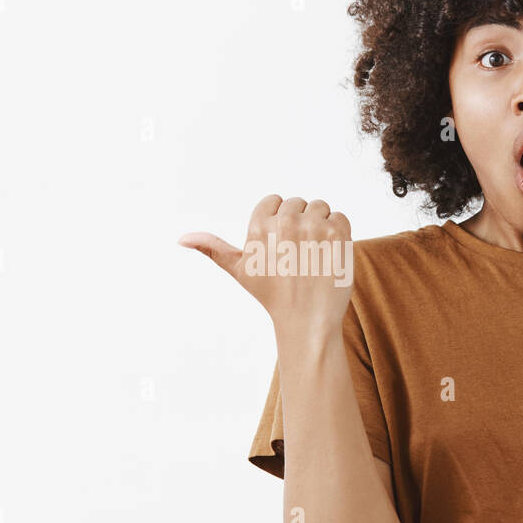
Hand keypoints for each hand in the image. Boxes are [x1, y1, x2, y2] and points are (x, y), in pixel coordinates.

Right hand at [178, 194, 354, 335]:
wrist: (308, 320)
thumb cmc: (273, 295)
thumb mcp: (239, 271)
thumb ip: (213, 249)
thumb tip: (182, 239)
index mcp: (259, 227)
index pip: (273, 202)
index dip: (278, 222)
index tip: (280, 246)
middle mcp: (285, 223)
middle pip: (297, 203)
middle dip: (299, 224)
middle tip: (298, 255)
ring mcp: (314, 227)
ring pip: (320, 206)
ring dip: (320, 226)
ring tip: (314, 254)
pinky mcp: (338, 233)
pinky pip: (340, 216)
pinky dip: (339, 233)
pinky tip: (329, 255)